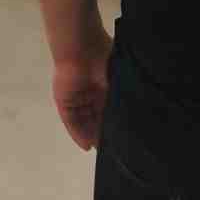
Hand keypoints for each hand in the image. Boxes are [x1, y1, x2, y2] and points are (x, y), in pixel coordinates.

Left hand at [51, 27, 112, 151]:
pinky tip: (87, 145)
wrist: (82, 48)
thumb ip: (122, 99)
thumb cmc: (103, 59)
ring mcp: (76, 97)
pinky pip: (71, 121)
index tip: (123, 141)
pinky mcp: (63, 101)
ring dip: (91, 135)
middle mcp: (90, 93)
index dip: (114, 124)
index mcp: (104, 85)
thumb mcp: (118, 81)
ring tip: (102, 151)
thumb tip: (135, 119)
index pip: (108, 110)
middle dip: (103, 133)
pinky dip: (78, 133)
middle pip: (96, 118)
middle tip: (113, 150)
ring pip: (84, 121)